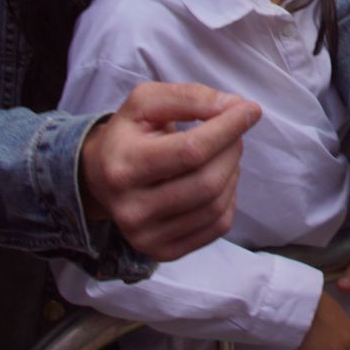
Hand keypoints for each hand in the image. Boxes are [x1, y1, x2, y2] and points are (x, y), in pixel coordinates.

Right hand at [79, 84, 261, 260]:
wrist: (100, 178)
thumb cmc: (129, 135)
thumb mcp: (146, 102)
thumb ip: (190, 98)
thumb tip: (235, 107)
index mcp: (123, 166)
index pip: (191, 151)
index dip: (228, 129)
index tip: (250, 110)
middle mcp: (131, 209)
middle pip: (207, 181)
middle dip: (232, 150)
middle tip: (233, 133)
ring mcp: (146, 236)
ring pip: (216, 205)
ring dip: (232, 172)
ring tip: (222, 154)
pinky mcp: (163, 251)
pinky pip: (218, 227)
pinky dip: (228, 198)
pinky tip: (216, 180)